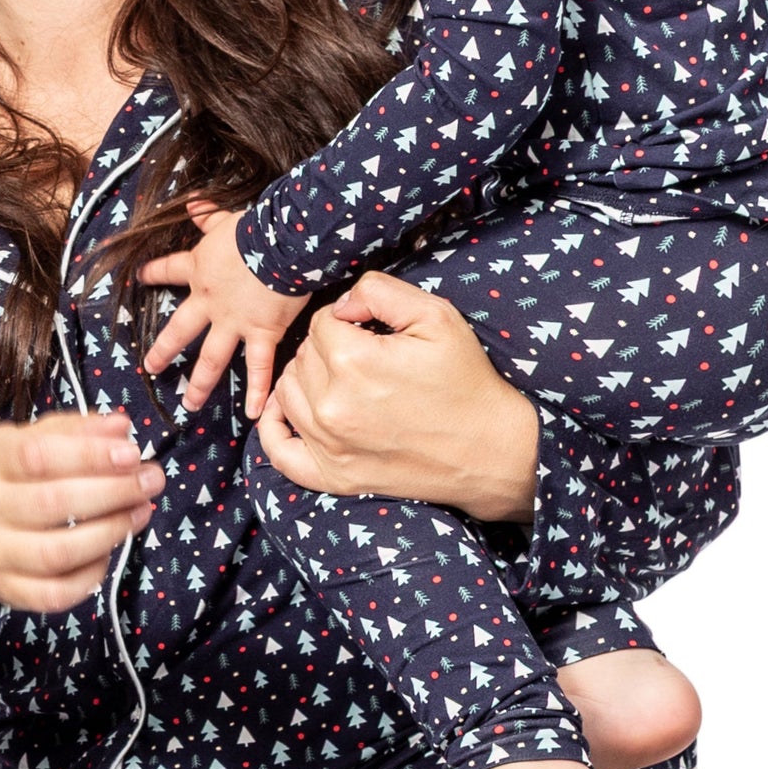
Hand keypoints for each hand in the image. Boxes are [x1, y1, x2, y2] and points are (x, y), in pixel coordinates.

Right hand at [0, 412, 163, 640]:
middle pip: (53, 503)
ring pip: (58, 552)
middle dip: (113, 492)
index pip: (37, 455)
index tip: (132, 454)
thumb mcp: (31, 440)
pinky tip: (110, 552)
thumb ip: (75, 430)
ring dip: (110, 532)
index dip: (89, 455)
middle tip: (151, 481)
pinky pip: (56, 593)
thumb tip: (121, 427)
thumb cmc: (11, 479)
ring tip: (140, 512)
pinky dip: (91, 575)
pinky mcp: (8, 590)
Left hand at [134, 200, 302, 413]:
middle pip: (180, 330)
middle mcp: (210, 302)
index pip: (169, 271)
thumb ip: (208, 215)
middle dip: (163, 350)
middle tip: (151, 367)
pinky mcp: (262, 333)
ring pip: (211, 359)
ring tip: (189, 403)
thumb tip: (193, 202)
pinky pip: (260, 367)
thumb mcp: (226, 220)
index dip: (154, 274)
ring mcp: (234, 322)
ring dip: (200, 383)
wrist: (279, 246)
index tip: (140, 277)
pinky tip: (256, 414)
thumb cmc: (254, 230)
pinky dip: (260, 391)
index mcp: (200, 271)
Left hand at [254, 273, 541, 520]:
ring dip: (307, 380)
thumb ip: (379, 291)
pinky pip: (280, 453)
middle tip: (367, 358)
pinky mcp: (333, 477)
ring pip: (287, 393)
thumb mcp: (436, 316)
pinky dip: (276, 430)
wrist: (491, 451)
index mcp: (353, 362)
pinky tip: (289, 414)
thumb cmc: (465, 381)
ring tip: (342, 380)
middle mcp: (332, 407)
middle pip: (301, 356)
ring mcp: (330, 446)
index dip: (346, 321)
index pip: (321, 323)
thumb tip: (342, 304)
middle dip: (328, 349)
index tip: (373, 332)